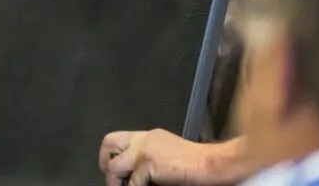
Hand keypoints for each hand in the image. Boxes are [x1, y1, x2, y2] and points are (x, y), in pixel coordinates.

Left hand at [100, 129, 231, 185]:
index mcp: (150, 136)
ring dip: (115, 181)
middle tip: (111, 178)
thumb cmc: (198, 164)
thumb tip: (134, 175)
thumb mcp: (168, 154)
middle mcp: (144, 139)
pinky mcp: (149, 164)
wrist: (213, 164)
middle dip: (105, 161)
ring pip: (115, 165)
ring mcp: (145, 150)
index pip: (120, 139)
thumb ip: (150, 158)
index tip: (113, 168)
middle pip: (109, 142)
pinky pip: (133, 181)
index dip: (113, 154)